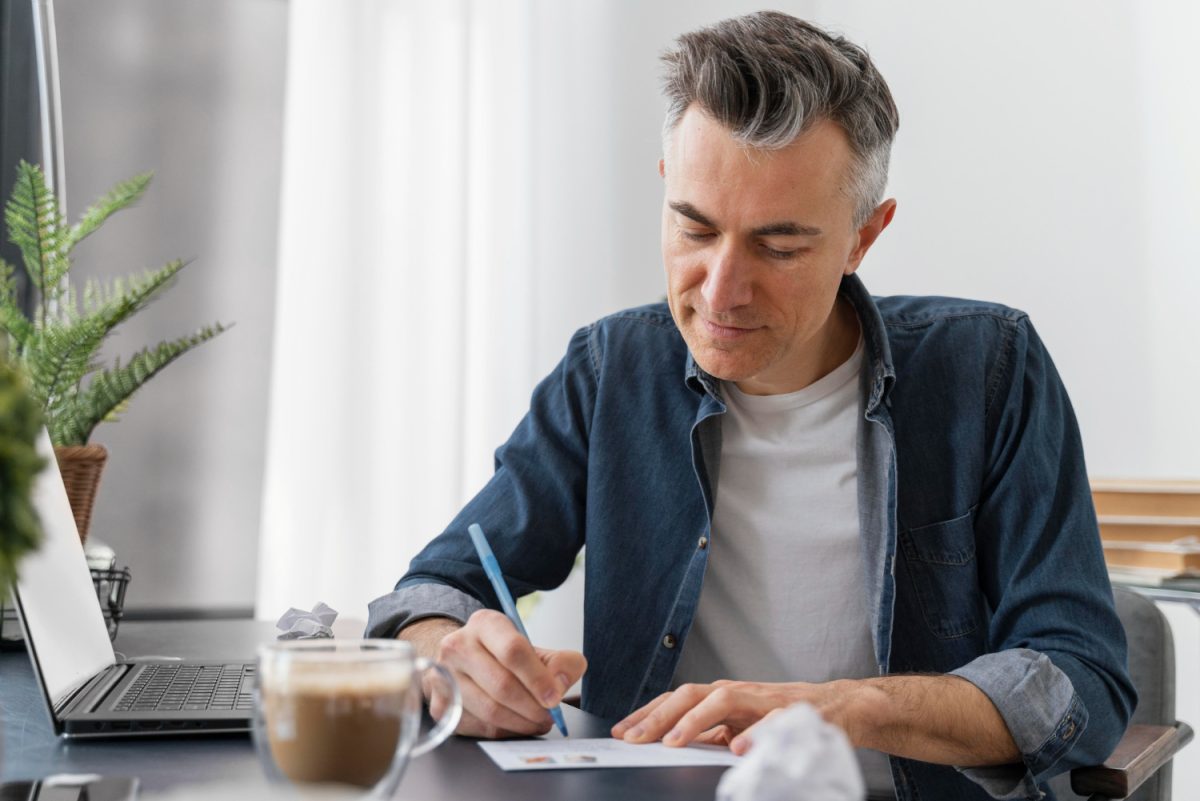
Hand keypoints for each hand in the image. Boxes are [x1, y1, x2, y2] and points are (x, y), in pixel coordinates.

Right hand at [410, 609, 586, 738]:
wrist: (463, 661)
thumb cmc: (503, 657)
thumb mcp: (535, 649)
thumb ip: (560, 662)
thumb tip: (559, 685)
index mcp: (485, 624)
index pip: (513, 650)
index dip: (538, 678)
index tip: (554, 697)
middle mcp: (458, 646)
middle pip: (502, 685)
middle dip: (533, 707)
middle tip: (549, 716)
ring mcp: (444, 676)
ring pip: (490, 710)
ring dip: (521, 723)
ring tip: (537, 722)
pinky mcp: (440, 705)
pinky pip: (479, 727)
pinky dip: (504, 731)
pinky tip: (516, 725)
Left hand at [611, 679, 861, 754]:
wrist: (839, 707)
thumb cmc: (784, 717)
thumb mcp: (740, 727)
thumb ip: (711, 735)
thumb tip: (671, 747)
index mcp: (722, 698)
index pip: (677, 700)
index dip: (648, 713)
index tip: (622, 732)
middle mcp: (738, 693)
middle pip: (692, 694)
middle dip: (660, 716)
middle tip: (634, 738)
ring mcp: (764, 701)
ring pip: (724, 700)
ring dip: (695, 720)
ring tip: (673, 742)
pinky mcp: (793, 714)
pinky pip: (771, 722)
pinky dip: (754, 735)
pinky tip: (738, 750)